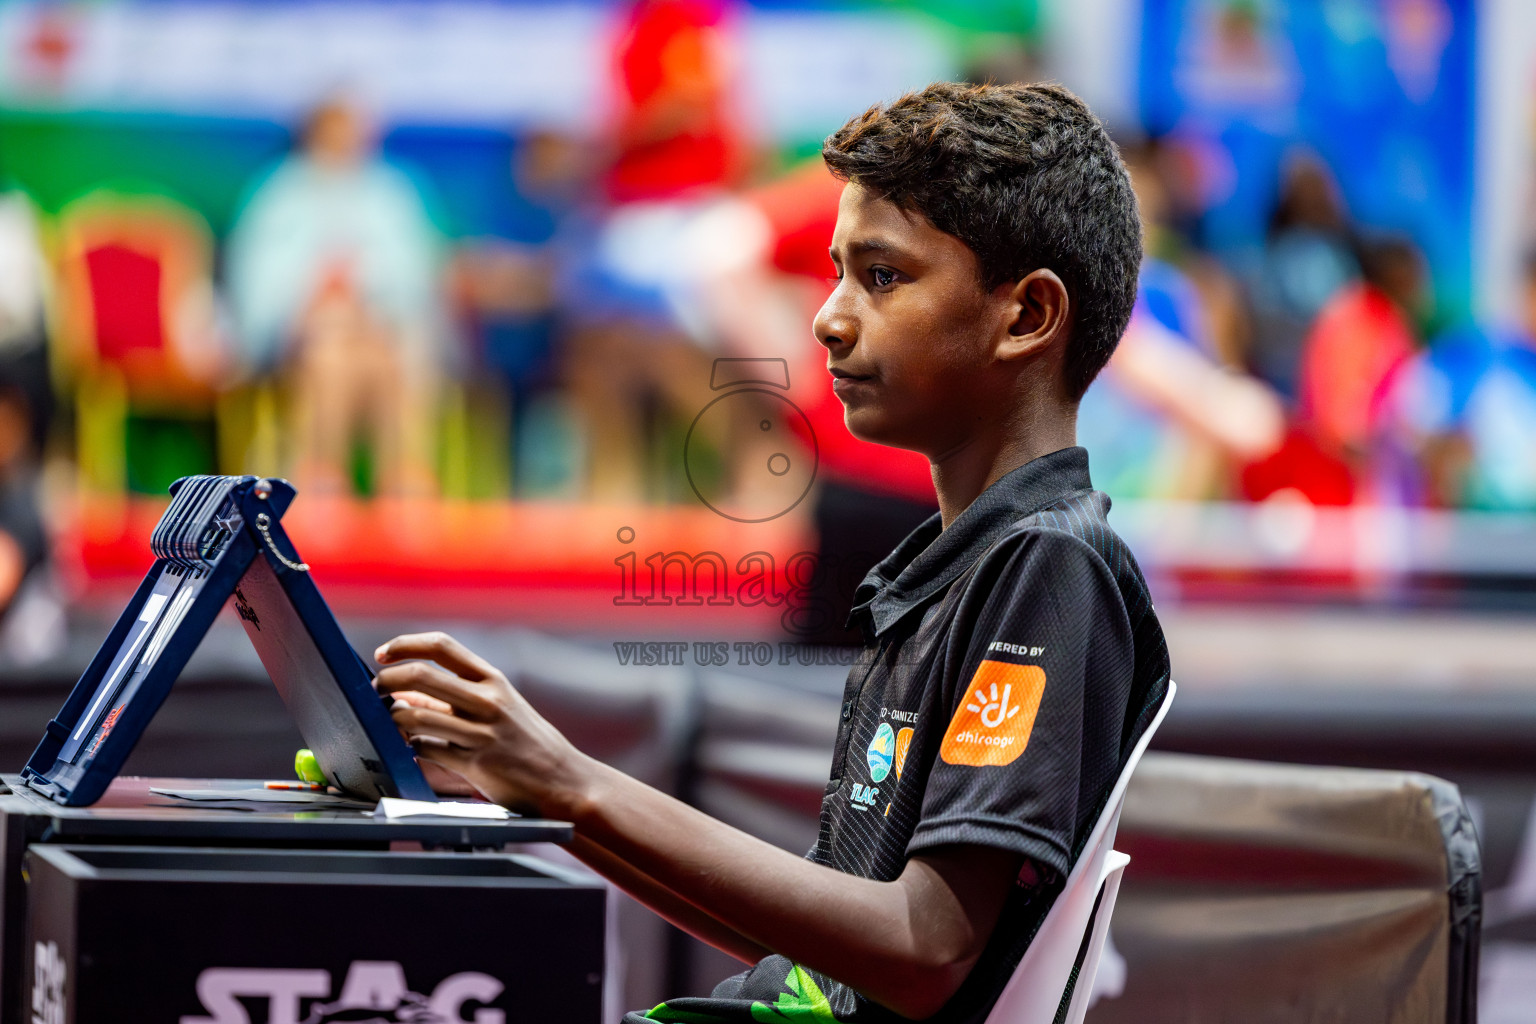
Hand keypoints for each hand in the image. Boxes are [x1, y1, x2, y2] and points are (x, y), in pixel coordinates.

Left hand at [373, 632, 588, 814]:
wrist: (561, 778)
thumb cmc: (525, 741)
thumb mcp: (498, 708)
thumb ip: (453, 699)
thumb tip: (406, 694)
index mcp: (493, 680)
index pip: (442, 646)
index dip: (406, 644)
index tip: (383, 654)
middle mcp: (488, 701)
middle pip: (421, 675)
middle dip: (387, 681)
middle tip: (376, 690)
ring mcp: (481, 733)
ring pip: (415, 716)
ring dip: (394, 718)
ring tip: (392, 722)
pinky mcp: (475, 764)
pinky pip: (426, 750)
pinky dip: (413, 747)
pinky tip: (417, 748)